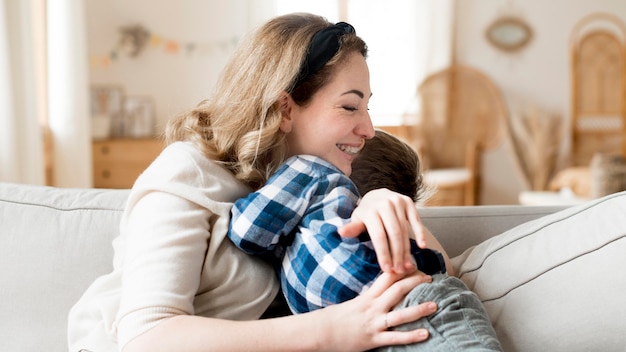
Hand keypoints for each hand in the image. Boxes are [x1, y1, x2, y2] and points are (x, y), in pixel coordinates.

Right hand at [318, 271, 435, 350]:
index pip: (387, 277)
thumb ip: (369, 297)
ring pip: (399, 314)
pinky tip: (425, 333)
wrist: (320, 332)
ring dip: (419, 309)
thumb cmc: (335, 318)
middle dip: (415, 283)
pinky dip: (411, 336)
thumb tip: (383, 291)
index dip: (402, 269)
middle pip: (397, 290)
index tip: (415, 264)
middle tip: (431, 279)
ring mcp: (374, 323)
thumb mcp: (353, 303)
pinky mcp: (373, 339)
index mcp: (368, 296)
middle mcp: (372, 307)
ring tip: (435, 305)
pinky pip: (395, 337)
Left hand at [338, 188, 427, 272]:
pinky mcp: (408, 201)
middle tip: (399, 271)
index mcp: (370, 210)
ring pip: (404, 229)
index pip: (378, 236)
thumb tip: (341, 232)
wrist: (377, 195)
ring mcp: (397, 201)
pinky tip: (423, 247)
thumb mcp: (357, 220)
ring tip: (408, 266)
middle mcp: (384, 204)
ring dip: (407, 249)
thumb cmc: (366, 214)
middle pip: (393, 234)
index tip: (387, 269)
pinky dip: (420, 233)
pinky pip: (416, 220)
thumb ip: (353, 228)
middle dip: (397, 254)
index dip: (383, 253)